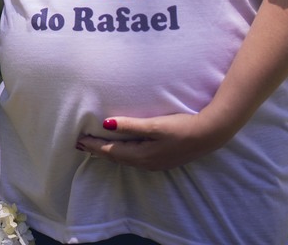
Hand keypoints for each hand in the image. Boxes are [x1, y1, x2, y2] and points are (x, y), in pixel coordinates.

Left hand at [75, 110, 234, 170]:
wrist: (209, 134)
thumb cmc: (181, 127)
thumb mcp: (154, 125)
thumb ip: (130, 125)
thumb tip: (106, 123)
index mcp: (141, 155)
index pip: (110, 151)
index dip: (93, 145)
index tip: (78, 140)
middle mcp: (146, 163)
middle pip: (116, 157)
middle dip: (97, 151)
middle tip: (80, 144)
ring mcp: (155, 163)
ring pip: (125, 159)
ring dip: (109, 153)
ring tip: (95, 147)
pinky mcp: (161, 160)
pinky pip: (134, 158)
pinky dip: (122, 153)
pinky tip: (121, 149)